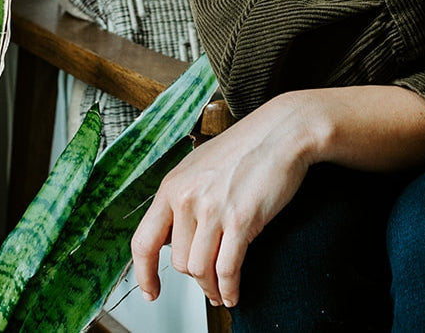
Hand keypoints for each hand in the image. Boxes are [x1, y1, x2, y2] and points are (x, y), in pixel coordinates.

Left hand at [131, 93, 312, 309]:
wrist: (281, 132)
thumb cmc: (246, 146)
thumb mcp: (199, 166)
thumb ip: (182, 197)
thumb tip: (172, 234)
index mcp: (172, 185)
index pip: (143, 241)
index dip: (145, 274)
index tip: (152, 290)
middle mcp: (187, 198)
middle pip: (178, 261)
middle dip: (195, 275)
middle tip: (208, 278)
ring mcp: (213, 209)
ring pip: (200, 270)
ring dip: (212, 287)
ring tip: (221, 290)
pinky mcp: (241, 220)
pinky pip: (227, 269)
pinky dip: (230, 289)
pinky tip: (233, 292)